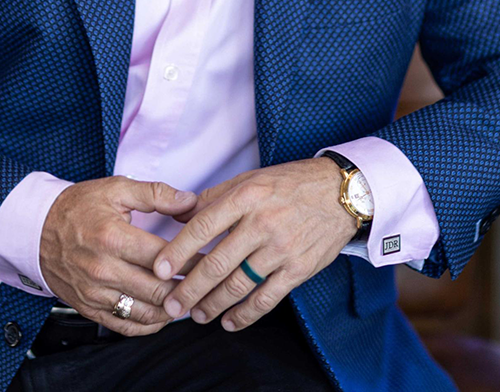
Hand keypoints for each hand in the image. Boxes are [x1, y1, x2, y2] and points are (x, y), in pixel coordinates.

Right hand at [40, 176, 203, 336]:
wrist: (36, 229)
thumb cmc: (78, 207)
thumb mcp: (116, 189)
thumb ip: (155, 194)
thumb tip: (189, 200)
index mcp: (112, 237)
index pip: (164, 257)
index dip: (193, 259)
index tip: (212, 257)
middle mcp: (103, 269)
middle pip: (158, 289)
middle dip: (187, 287)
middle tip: (208, 281)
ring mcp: (95, 293)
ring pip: (145, 312)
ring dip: (172, 309)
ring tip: (190, 297)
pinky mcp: (88, 308)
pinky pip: (124, 327)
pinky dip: (149, 325)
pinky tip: (164, 315)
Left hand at [152, 158, 355, 331]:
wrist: (340, 193)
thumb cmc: (290, 184)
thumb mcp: (250, 179)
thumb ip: (214, 197)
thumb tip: (178, 214)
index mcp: (247, 196)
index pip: (203, 225)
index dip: (178, 250)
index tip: (159, 270)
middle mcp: (262, 222)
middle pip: (218, 262)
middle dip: (190, 289)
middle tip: (172, 305)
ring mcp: (282, 248)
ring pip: (239, 284)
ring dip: (214, 305)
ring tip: (197, 315)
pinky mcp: (299, 268)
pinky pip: (267, 298)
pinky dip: (246, 314)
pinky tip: (230, 322)